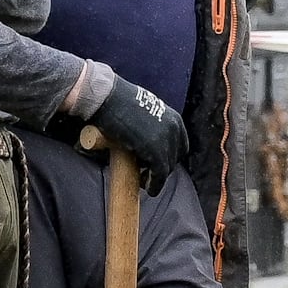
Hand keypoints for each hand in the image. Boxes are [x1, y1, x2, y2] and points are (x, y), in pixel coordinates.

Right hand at [62, 63, 184, 188]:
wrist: (107, 98)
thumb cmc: (118, 103)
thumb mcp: (145, 112)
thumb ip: (153, 126)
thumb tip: (148, 142)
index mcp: (174, 118)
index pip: (180, 144)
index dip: (169, 156)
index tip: (157, 162)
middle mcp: (175, 128)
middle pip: (175, 157)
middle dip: (163, 166)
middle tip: (148, 173)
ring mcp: (167, 140)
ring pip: (168, 167)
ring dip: (157, 177)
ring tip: (144, 180)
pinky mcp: (156, 151)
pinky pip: (160, 174)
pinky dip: (155, 184)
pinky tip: (148, 189)